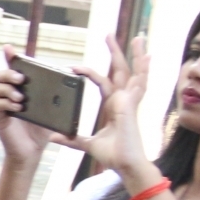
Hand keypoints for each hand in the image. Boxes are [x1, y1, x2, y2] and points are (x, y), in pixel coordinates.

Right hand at [0, 46, 63, 164]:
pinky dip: (7, 103)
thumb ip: (58, 92)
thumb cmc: (42, 127)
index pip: (14, 68)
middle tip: (22, 78)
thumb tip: (71, 73)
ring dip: (8, 89)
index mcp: (22, 88)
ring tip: (21, 97)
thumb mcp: (53, 108)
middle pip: (1, 75)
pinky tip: (17, 108)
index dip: (11, 56)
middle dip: (10, 73)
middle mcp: (10, 93)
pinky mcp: (0, 117)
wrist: (33, 149)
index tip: (10, 48)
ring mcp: (3, 105)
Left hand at [64, 33, 154, 180]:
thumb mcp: (86, 144)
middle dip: (116, 53)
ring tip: (138, 37)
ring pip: (135, 72)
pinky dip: (143, 70)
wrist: (125, 164)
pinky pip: (138, 83)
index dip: (92, 72)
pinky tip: (147, 57)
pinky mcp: (132, 104)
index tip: (74, 67)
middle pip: (120, 71)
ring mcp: (130, 101)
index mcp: (113, 106)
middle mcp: (123, 100)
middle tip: (109, 35)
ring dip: (136, 55)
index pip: (104, 81)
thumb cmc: (113, 155)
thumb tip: (53, 136)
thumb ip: (71, 139)